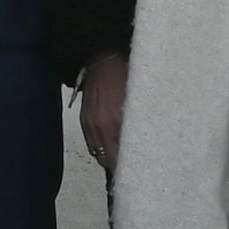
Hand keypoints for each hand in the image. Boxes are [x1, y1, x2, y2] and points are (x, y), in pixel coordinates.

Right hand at [78, 51, 127, 173]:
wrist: (104, 59)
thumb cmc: (126, 77)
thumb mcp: (139, 102)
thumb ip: (139, 126)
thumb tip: (144, 146)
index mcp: (116, 123)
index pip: (120, 157)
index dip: (130, 167)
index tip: (139, 170)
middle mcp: (100, 127)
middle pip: (108, 160)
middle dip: (119, 164)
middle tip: (133, 164)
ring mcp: (89, 124)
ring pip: (98, 153)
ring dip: (109, 156)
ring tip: (122, 154)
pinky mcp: (83, 120)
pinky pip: (91, 143)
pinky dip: (101, 147)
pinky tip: (111, 142)